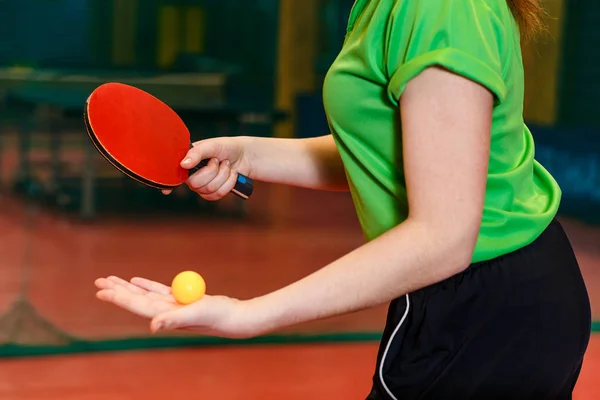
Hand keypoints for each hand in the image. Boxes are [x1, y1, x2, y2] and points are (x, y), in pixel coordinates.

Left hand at [94, 276, 260, 338]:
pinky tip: (136, 281)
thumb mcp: (197, 313)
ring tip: (111, 279)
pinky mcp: (181, 299)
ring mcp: (172, 306)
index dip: (118, 298)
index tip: (101, 291)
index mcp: (165, 315)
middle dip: (116, 290)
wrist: (235, 318)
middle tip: (98, 281)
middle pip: (135, 300)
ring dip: (127, 287)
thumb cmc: (218, 316)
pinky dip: (146, 285)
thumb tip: (152, 325)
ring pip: (144, 294)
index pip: (136, 305)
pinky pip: (158, 291)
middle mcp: (165, 312)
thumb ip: (174, 319)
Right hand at [163, 136, 252, 199]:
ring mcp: (202, 185)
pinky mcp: (214, 192)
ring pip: (208, 190)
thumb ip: (197, 153)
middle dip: (212, 172)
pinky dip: (229, 183)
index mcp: (187, 160)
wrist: (246, 156)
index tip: (166, 191)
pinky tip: (232, 174)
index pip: (174, 173)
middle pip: (194, 184)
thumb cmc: (226, 147)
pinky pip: (217, 195)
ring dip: (223, 176)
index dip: (169, 184)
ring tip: (227, 165)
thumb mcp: (212, 145)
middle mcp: (192, 174)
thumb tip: (183, 164)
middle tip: (218, 160)